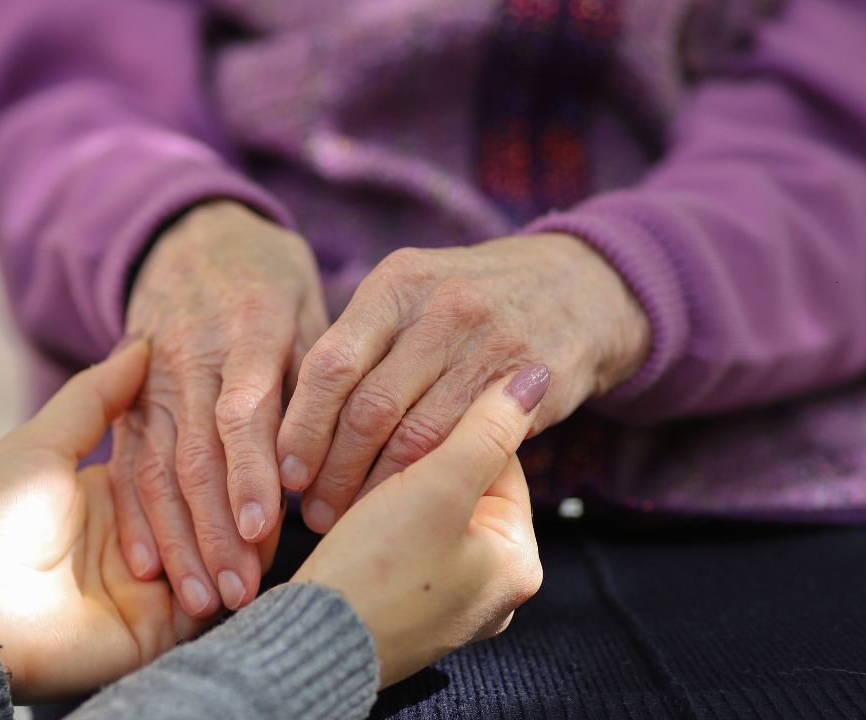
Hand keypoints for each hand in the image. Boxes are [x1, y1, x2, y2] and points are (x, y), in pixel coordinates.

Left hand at [0, 339, 281, 701]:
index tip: (253, 433)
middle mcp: (139, 543)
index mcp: (113, 496)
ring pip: (216, 559)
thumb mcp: (45, 441)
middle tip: (274, 479)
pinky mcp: (156, 631)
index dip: (217, 455)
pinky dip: (232, 584)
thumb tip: (141, 344)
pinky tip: (255, 561)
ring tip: (270, 524)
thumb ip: (96, 396)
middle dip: (239, 503)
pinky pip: (208, 608)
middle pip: (205, 516)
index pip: (181, 469)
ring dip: (242, 544)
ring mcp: (150, 589)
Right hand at [113, 201, 327, 614]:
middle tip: (239, 593)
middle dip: (215, 529)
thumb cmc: (270, 279)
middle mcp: (191, 358)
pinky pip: (126, 462)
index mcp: (247, 330)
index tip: (265, 530)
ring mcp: (150, 380)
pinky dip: (133, 516)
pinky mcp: (126, 398)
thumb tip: (339, 455)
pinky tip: (147, 566)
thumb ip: (318, 377)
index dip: (251, 472)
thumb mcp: (307, 305)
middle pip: (196, 453)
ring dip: (177, 539)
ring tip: (200, 599)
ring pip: (157, 468)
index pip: (245, 411)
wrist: (192, 235)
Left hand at [277, 234, 648, 531]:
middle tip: (313, 510)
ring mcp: (490, 345)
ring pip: (415, 438)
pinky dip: (429, 484)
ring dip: (376, 489)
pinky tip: (408, 505)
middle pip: (367, 408)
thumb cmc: (470, 304)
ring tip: (350, 517)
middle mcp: (441, 308)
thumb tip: (289, 420)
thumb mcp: (414, 296)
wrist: (580, 288)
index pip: (331, 365)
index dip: (302, 427)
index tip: (285, 473)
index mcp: (398, 284)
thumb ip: (360, 343)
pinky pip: (466, 448)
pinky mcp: (530, 385)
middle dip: (333, 470)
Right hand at [293, 365, 548, 685]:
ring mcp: (449, 604)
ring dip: (393, 491)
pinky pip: (403, 547)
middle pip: (466, 491)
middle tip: (377, 450)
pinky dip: (378, 525)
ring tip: (355, 484)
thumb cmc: (377, 571)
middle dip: (421, 464)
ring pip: (429, 516)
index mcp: (519, 562)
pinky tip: (349, 518)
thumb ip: (487, 428)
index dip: (454, 428)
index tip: (410, 413)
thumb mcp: (439, 487)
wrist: (310, 645)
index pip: (501, 463)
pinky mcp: (406, 610)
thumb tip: (535, 378)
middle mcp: (493, 589)